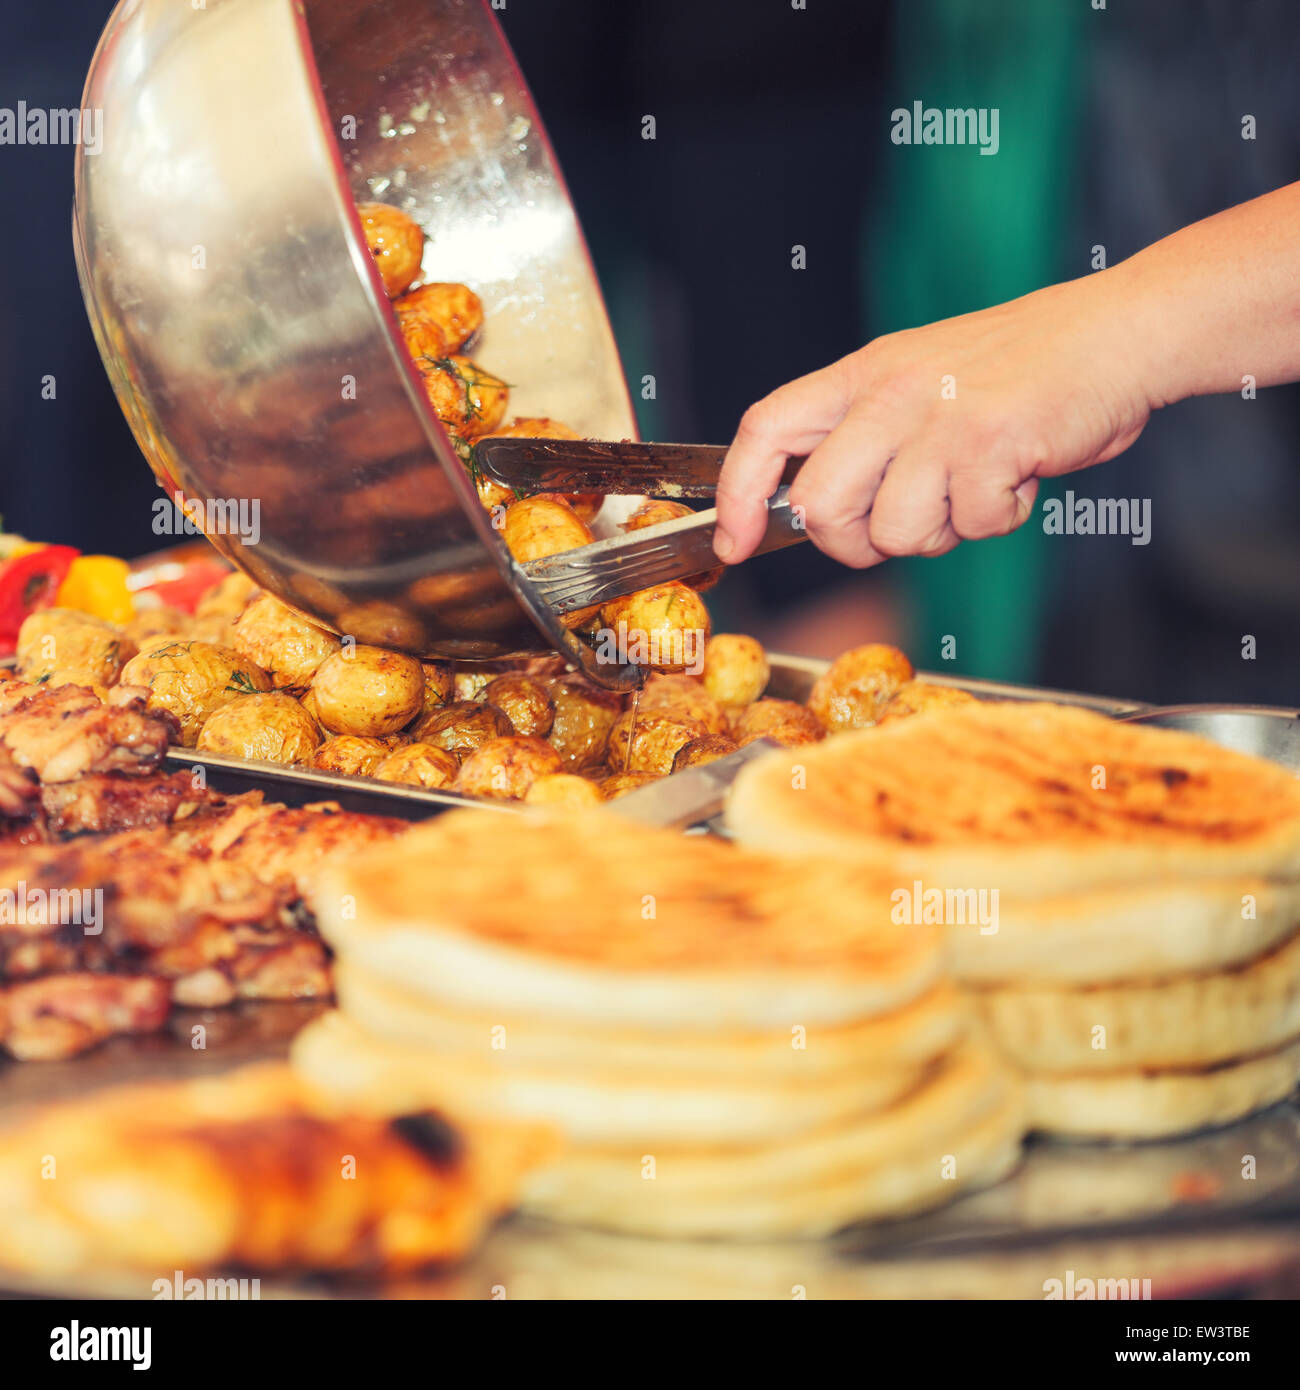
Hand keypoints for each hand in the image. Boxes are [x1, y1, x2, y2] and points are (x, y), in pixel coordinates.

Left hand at [713, 270, 1154, 566]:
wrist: (1112, 335)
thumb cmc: (1017, 368)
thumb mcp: (915, 379)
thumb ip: (861, 434)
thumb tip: (810, 509)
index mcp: (862, 374)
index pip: (765, 429)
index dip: (737, 493)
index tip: (735, 542)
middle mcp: (889, 392)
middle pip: (819, 506)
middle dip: (853, 543)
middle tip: (900, 526)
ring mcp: (937, 418)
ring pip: (894, 532)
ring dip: (940, 533)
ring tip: (975, 488)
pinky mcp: (990, 444)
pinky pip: (971, 526)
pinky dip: (1000, 518)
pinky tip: (1018, 475)